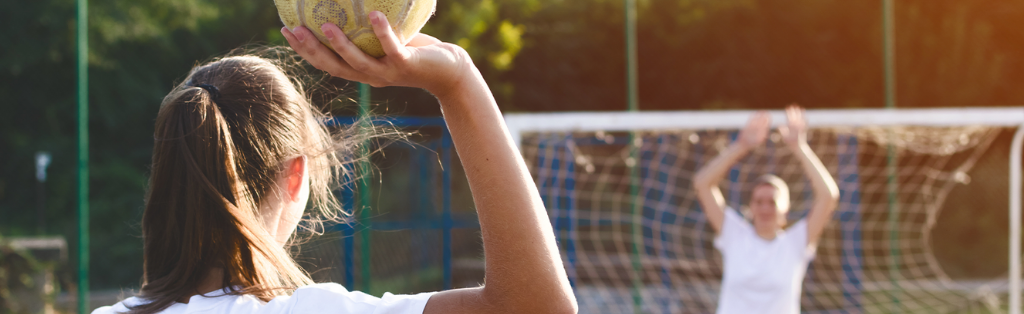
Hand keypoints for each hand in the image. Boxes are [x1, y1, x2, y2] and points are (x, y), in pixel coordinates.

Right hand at [281, 11, 471, 96]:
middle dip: (312, 50)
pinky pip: (392, 47)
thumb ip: (369, 30)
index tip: (285, 32)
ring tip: (326, 26)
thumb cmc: (418, 53)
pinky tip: (373, 14)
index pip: (326, 64)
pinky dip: (382, 32)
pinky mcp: (406, 65)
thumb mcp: (390, 41)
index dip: (304, 51)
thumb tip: (352, 3)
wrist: (449, 73)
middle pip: (334, 66)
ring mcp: (388, 73)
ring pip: (359, 61)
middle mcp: (371, 77)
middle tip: (293, 30)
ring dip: (341, 45)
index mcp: (362, 71)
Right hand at [736, 111, 770, 149]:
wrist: (743, 145)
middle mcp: (758, 129)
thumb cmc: (751, 145)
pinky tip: (755, 113)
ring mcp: (753, 127)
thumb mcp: (757, 142)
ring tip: (761, 111)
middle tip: (766, 112)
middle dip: (764, 117)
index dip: (768, 120)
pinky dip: (753, 117)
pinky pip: (751, 120)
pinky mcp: (748, 126)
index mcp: (762, 132)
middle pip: (763, 121)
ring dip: (759, 115)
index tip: (768, 117)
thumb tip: (765, 135)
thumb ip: (761, 137)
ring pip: (757, 120)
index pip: (766, 125)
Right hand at [778, 104, 807, 148]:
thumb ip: (782, 130)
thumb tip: (779, 125)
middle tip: (792, 104)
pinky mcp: (805, 129)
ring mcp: (802, 126)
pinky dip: (805, 118)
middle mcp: (797, 125)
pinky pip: (805, 122)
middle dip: (794, 110)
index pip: (789, 116)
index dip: (788, 111)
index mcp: (791, 126)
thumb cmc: (790, 142)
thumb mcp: (784, 136)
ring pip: (801, 117)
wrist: (799, 146)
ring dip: (800, 112)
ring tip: (800, 107)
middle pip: (795, 115)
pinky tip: (806, 116)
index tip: (787, 107)